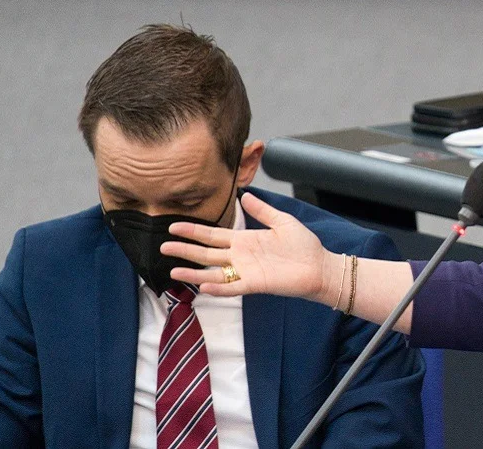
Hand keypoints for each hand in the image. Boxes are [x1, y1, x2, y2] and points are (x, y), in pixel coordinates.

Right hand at [162, 192, 330, 299]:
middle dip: (184, 249)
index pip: (212, 235)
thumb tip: (245, 195)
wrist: (320, 266)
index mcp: (244, 241)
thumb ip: (262, 210)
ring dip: (193, 272)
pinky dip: (218, 287)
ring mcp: (246, 272)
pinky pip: (233, 287)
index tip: (173, 226)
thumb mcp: (282, 222)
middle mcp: (240, 257)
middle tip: (162, 246)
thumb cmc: (303, 246)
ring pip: (213, 272)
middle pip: (206, 252)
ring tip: (172, 271)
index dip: (193, 231)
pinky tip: (203, 286)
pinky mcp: (256, 284)